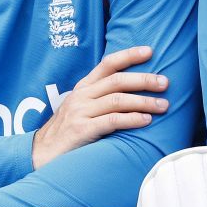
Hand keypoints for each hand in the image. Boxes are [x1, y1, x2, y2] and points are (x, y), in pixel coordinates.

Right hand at [32, 45, 168, 168]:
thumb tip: (132, 93)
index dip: (129, 55)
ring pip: (118, 100)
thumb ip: (101, 99)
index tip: (150, 51)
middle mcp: (81, 96)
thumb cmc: (68, 132)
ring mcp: (80, 112)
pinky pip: (112, 120)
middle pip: (117, 80)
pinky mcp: (82, 130)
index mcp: (83, 87)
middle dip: (144, 79)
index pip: (107, 64)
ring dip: (144, 101)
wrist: (41, 155)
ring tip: (163, 105)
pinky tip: (146, 120)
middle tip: (165, 83)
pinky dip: (132, 119)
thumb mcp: (81, 109)